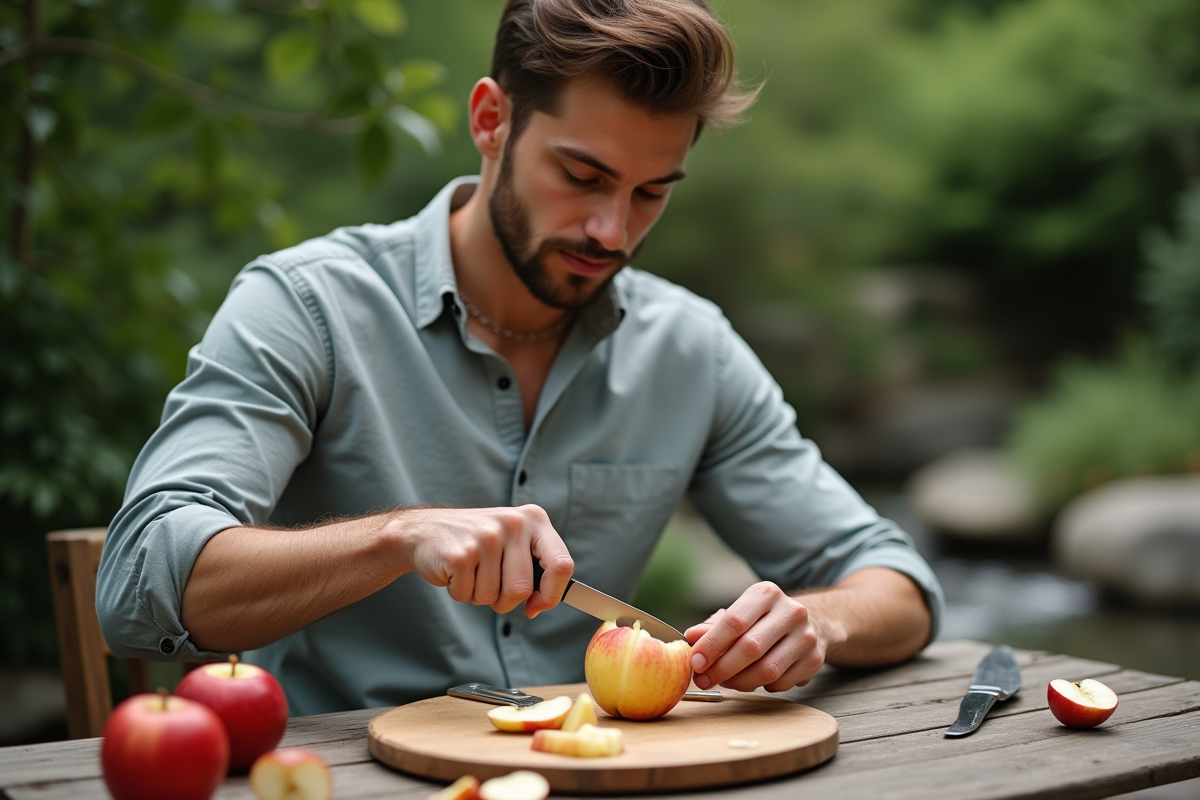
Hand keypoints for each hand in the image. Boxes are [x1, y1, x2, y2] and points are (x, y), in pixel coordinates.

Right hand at [395, 504, 573, 617]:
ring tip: (470, 571)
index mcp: (533, 519)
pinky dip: (459, 592)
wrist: (423, 530)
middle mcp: (513, 524)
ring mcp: (485, 537)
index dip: (552, 594)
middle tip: (489, 585)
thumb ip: (534, 569)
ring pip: (493, 597)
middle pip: (522, 589)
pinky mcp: (459, 554)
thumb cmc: (476, 542)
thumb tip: (542, 604)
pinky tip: (454, 570)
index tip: (537, 605)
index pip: (562, 564)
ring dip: (479, 595)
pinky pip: (467, 595)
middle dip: (505, 600)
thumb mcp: (512, 542)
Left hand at [684, 582, 828, 692]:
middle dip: (722, 669)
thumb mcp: (739, 613)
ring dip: (740, 682)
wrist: (810, 623)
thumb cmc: (763, 620)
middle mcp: (791, 611)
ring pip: (767, 671)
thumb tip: (692, 637)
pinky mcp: (815, 659)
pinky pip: (781, 683)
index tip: (695, 663)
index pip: (734, 621)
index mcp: (766, 593)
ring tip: (727, 681)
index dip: (711, 645)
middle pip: (750, 648)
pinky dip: (763, 687)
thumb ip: (714, 626)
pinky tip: (756, 678)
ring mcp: (806, 636)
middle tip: (704, 680)